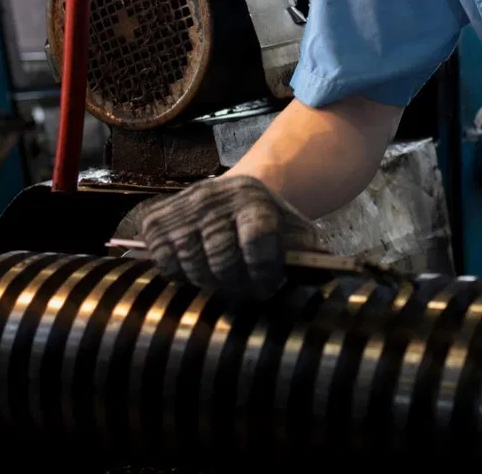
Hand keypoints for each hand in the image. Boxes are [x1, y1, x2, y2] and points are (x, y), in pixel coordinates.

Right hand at [137, 173, 318, 296]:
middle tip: (243, 290)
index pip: (257, 240)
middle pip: (221, 259)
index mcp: (254, 200)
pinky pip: (163, 262)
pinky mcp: (157, 219)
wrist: (238, 193)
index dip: (262, 272)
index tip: (266, 286)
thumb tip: (324, 281)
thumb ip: (309, 257)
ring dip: (207, 282)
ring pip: (190, 264)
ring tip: (221, 279)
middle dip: (235, 285)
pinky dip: (179, 273)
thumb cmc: (270, 222)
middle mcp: (215, 199)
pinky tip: (196, 267)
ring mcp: (183, 208)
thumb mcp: (296, 232)